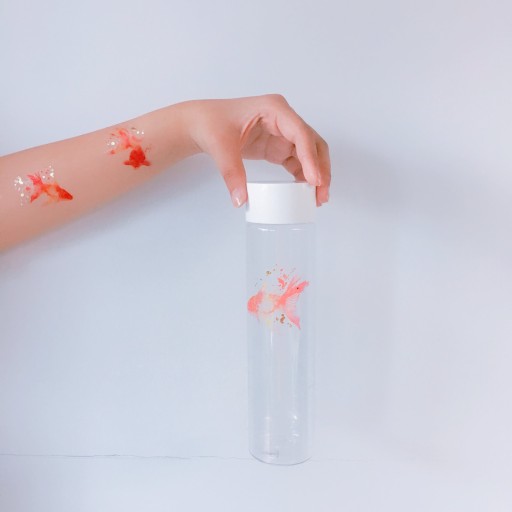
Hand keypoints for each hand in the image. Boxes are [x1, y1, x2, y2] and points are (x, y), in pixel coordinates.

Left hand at [185, 94, 330, 206]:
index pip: (301, 133)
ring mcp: (283, 132)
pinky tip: (305, 192)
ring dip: (316, 175)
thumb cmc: (211, 124)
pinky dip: (304, 176)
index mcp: (274, 109)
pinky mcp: (278, 146)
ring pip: (310, 154)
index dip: (310, 157)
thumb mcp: (221, 147)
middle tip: (321, 194)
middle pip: (313, 144)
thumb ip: (232, 173)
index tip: (315, 180)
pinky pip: (298, 161)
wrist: (202, 124)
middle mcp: (284, 119)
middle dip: (321, 169)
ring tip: (317, 198)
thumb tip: (241, 200)